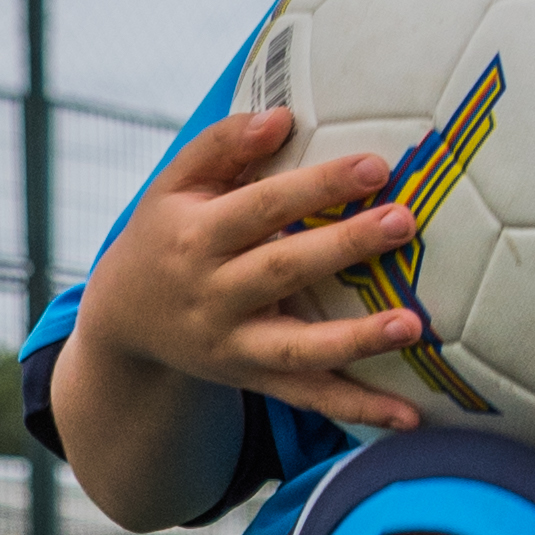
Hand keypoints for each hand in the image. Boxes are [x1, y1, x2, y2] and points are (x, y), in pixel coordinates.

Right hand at [73, 97, 434, 432]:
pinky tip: (407, 417)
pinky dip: (357, 409)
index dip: (317, 187)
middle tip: (402, 222)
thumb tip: (282, 117)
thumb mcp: (174, 184)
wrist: (124, 321)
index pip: (261, 207)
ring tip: (411, 325)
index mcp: (194, 238)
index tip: (374, 166)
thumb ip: (223, 145)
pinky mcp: (253, 380)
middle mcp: (212, 296)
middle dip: (344, 248)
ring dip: (356, 340)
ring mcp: (233, 346)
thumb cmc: (165, 234)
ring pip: (298, 348)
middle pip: (283, 271)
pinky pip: (308, 399)